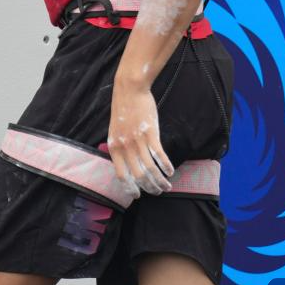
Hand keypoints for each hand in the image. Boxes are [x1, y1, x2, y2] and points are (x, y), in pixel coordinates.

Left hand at [107, 78, 174, 194]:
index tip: (137, 195)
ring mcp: (138, 141)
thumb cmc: (123, 109)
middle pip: (138, 176)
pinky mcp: (151, 134)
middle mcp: (125, 146)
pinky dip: (166, 167)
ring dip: (160, 181)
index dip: (130, 188)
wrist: (130, 89)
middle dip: (149, 188)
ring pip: (150, 170)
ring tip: (167, 186)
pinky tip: (171, 172)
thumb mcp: (115, 130)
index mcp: (114, 147)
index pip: (121, 175)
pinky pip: (159, 156)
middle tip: (157, 192)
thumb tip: (126, 165)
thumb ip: (119, 147)